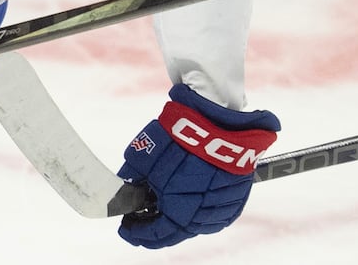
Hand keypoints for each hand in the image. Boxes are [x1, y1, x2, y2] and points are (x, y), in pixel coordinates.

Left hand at [117, 83, 279, 248]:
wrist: (218, 124)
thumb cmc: (178, 140)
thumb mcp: (141, 158)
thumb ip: (131, 181)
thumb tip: (122, 193)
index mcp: (179, 212)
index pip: (155, 234)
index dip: (138, 233)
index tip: (126, 229)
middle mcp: (202, 218)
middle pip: (175, 232)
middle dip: (155, 228)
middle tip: (140, 222)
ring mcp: (222, 210)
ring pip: (195, 224)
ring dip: (177, 220)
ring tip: (160, 210)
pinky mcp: (235, 199)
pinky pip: (212, 214)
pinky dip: (196, 211)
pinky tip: (183, 202)